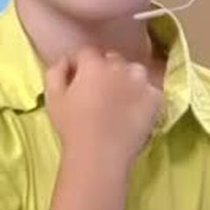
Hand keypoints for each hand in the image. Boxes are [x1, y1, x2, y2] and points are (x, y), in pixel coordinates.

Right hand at [45, 46, 163, 169]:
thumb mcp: (53, 97)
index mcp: (94, 64)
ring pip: (134, 72)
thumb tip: (66, 60)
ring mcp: (141, 81)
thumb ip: (56, 71)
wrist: (99, 156)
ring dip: (128, 79)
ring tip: (121, 100)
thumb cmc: (72, 127)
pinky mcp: (156, 98)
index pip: (88, 53)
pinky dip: (144, 97)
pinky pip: (151, 90)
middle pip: (113, 60)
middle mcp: (120, 66)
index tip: (79, 80)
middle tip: (100, 93)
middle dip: (106, 71)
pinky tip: (135, 111)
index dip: (82, 66)